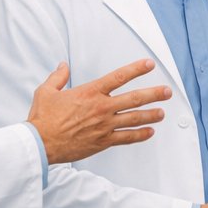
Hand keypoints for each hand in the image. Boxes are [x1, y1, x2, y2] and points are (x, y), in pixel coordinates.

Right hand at [26, 60, 169, 163]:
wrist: (40, 143)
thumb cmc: (42, 118)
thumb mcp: (46, 91)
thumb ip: (58, 77)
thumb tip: (63, 66)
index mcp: (90, 92)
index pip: (119, 77)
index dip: (136, 69)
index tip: (149, 64)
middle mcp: (101, 107)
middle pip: (134, 98)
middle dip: (153, 94)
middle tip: (167, 92)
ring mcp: (104, 125)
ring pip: (134, 118)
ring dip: (151, 114)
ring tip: (162, 112)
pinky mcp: (103, 141)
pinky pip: (126, 138)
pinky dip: (140, 135)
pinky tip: (150, 132)